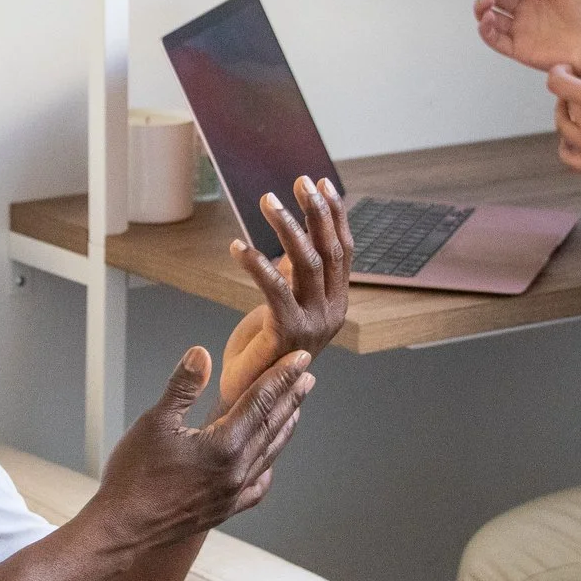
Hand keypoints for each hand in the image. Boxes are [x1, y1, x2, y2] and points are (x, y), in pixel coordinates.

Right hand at [89, 346, 316, 552]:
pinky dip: (267, 465)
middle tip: (307, 375)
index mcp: (224, 446)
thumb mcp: (154, 421)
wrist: (121, 528)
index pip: (261, 401)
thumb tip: (201, 354)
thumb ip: (183, 386)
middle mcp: (237, 471)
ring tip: (295, 407)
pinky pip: (258, 485)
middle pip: (272, 425)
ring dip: (284, 426)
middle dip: (291, 397)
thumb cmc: (133, 476)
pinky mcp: (225, 510)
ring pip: (269, 453)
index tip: (300, 359)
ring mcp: (233, 493)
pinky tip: (268, 457)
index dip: (281, 377)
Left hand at [218, 175, 353, 411]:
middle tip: (299, 182)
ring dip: (287, 228)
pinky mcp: (287, 333)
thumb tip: (290, 242)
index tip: (319, 184)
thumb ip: (293, 278)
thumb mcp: (283, 305)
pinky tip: (237, 247)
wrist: (249, 397)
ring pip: (307, 263)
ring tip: (267, 201)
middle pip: (330, 251)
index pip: (343, 251)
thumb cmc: (263, 349)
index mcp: (336, 303)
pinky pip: (274, 289)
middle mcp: (331, 312)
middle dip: (316, 212)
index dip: (334, 215)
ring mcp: (313, 324)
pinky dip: (255, 263)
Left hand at [545, 62, 580, 190]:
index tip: (568, 70)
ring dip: (565, 116)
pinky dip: (565, 145)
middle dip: (567, 93)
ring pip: (562, 128)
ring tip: (579, 112)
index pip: (558, 83)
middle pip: (562, 105)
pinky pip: (567, 156)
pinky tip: (575, 139)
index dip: (559, 72)